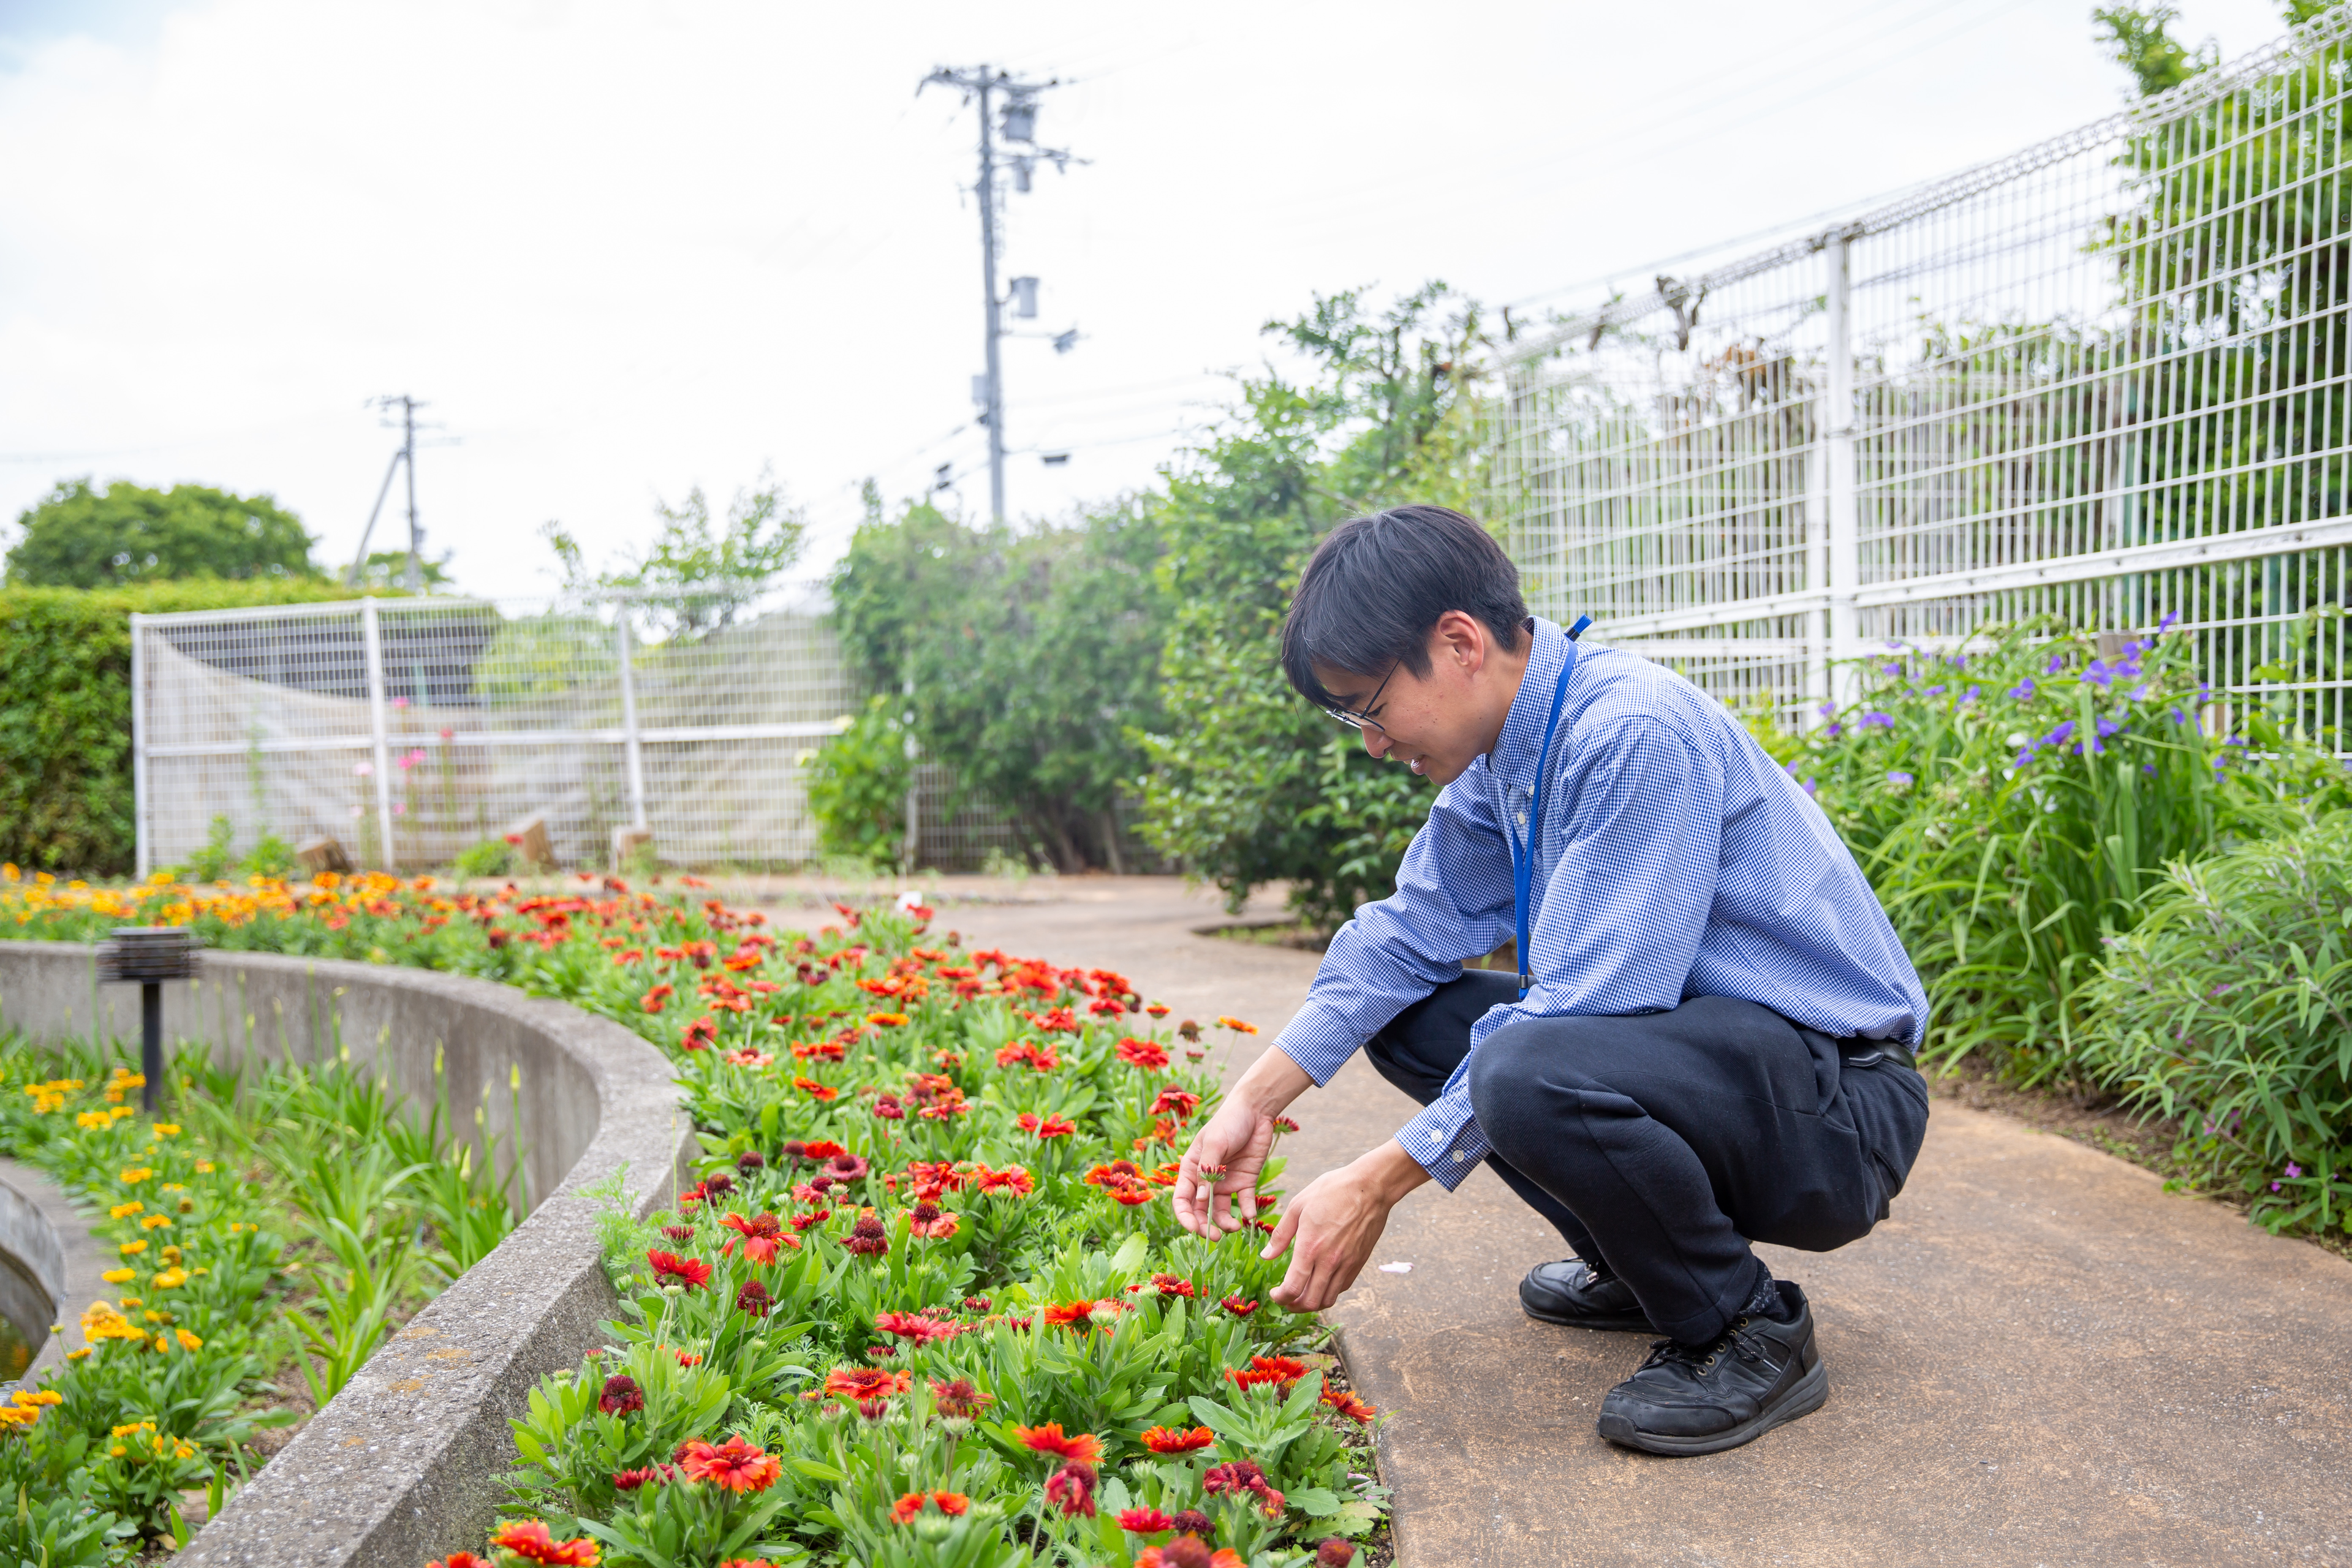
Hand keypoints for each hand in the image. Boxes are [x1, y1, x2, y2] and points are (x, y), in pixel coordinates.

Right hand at [1172, 1045, 1311, 1237]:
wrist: (1256, 1111)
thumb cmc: (1228, 1122)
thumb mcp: (1214, 1143)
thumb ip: (1208, 1171)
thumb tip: (1200, 1200)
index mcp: (1191, 1170)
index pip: (1182, 1200)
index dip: (1185, 1217)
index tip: (1194, 1229)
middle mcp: (1206, 1180)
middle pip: (1201, 1211)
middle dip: (1206, 1226)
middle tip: (1217, 1237)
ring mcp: (1226, 1183)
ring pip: (1222, 1211)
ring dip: (1227, 1223)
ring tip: (1237, 1227)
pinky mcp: (1245, 1182)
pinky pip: (1244, 1203)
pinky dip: (1247, 1212)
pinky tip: (1251, 1217)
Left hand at [1262, 1140, 1429, 1311]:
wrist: (1370, 1187)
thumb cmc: (1332, 1190)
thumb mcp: (1298, 1205)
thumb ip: (1281, 1235)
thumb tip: (1267, 1256)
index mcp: (1311, 1247)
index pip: (1294, 1287)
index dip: (1280, 1297)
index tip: (1274, 1293)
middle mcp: (1330, 1261)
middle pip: (1310, 1302)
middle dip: (1293, 1306)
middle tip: (1285, 1298)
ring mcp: (1347, 1264)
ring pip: (1328, 1299)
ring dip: (1311, 1303)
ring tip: (1301, 1295)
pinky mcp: (1358, 1263)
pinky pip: (1342, 1288)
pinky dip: (1328, 1292)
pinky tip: (1320, 1281)